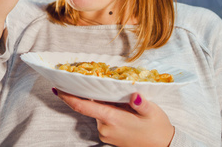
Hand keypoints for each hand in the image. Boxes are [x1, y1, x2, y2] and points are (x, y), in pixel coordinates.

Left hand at [53, 89, 174, 146]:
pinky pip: (103, 118)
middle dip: (92, 94)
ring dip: (102, 103)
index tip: (57, 87)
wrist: (164, 146)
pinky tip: (120, 107)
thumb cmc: (157, 128)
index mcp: (112, 119)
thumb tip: (134, 95)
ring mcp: (106, 134)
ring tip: (118, 96)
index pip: (83, 106)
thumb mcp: (151, 112)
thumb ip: (141, 103)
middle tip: (97, 80)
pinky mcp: (109, 136)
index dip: (68, 97)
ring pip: (98, 112)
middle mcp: (104, 127)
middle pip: (90, 106)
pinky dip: (107, 110)